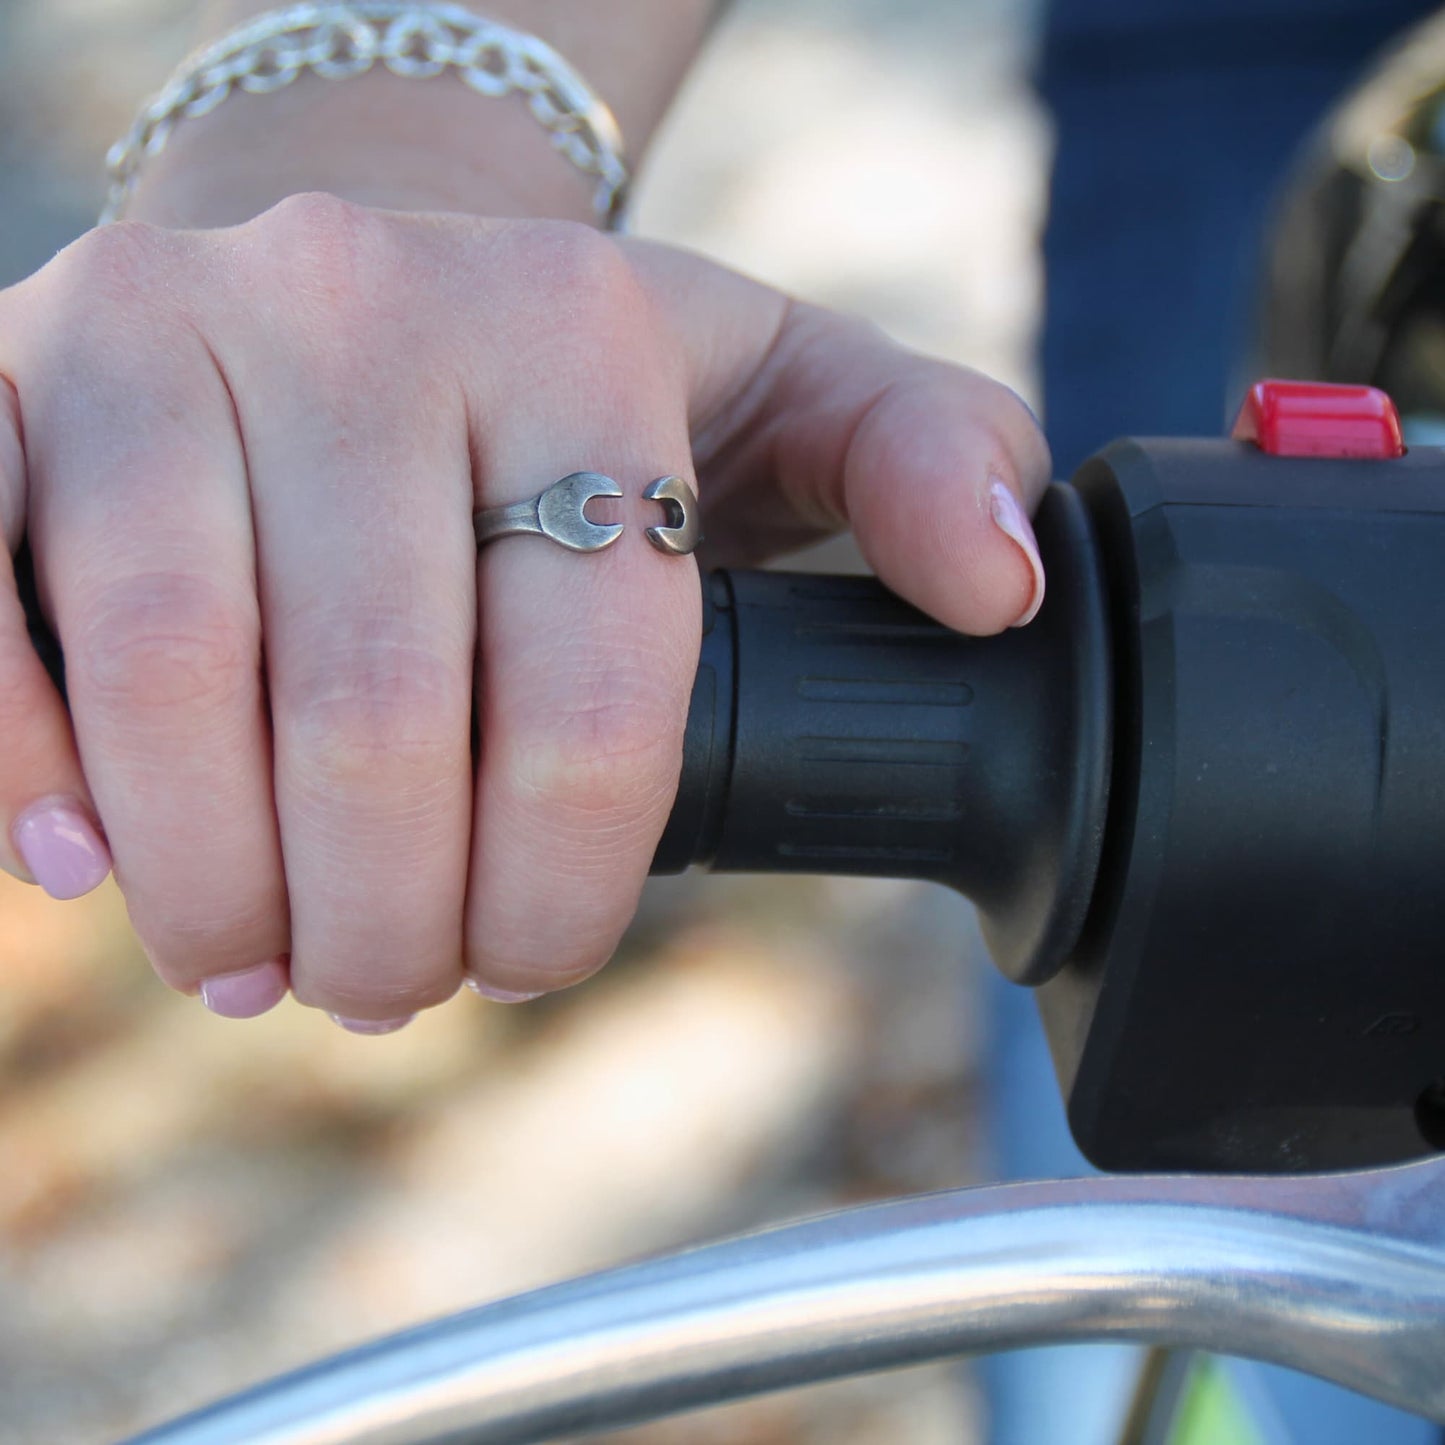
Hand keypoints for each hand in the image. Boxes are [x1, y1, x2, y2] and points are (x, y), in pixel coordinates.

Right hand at [0, 195, 1047, 1026]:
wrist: (345, 281)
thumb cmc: (565, 380)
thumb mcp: (780, 394)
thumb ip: (924, 461)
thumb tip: (996, 588)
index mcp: (574, 328)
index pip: (592, 682)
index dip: (569, 876)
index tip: (534, 945)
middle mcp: (361, 306)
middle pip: (380, 710)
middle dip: (393, 917)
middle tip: (394, 979)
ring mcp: (160, 329)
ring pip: (182, 676)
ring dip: (224, 883)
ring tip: (263, 957)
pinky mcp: (5, 379)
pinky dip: (22, 754)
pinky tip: (77, 864)